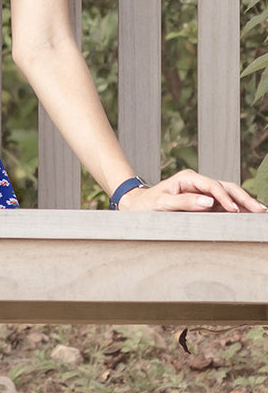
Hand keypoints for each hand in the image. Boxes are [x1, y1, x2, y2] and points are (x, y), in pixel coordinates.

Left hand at [117, 170, 266, 212]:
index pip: (212, 186)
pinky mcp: (203, 200)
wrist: (137, 206)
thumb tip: (209, 202)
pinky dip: (236, 207)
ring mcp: (202, 191)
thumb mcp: (161, 203)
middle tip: (259, 210)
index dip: (224, 198)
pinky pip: (223, 202)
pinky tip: (247, 214)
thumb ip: (184, 202)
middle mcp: (198, 182)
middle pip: (226, 187)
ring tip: (259, 211)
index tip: (234, 210)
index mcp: (188, 179)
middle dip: (243, 198)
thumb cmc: (146, 204)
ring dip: (243, 202)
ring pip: (228, 193)